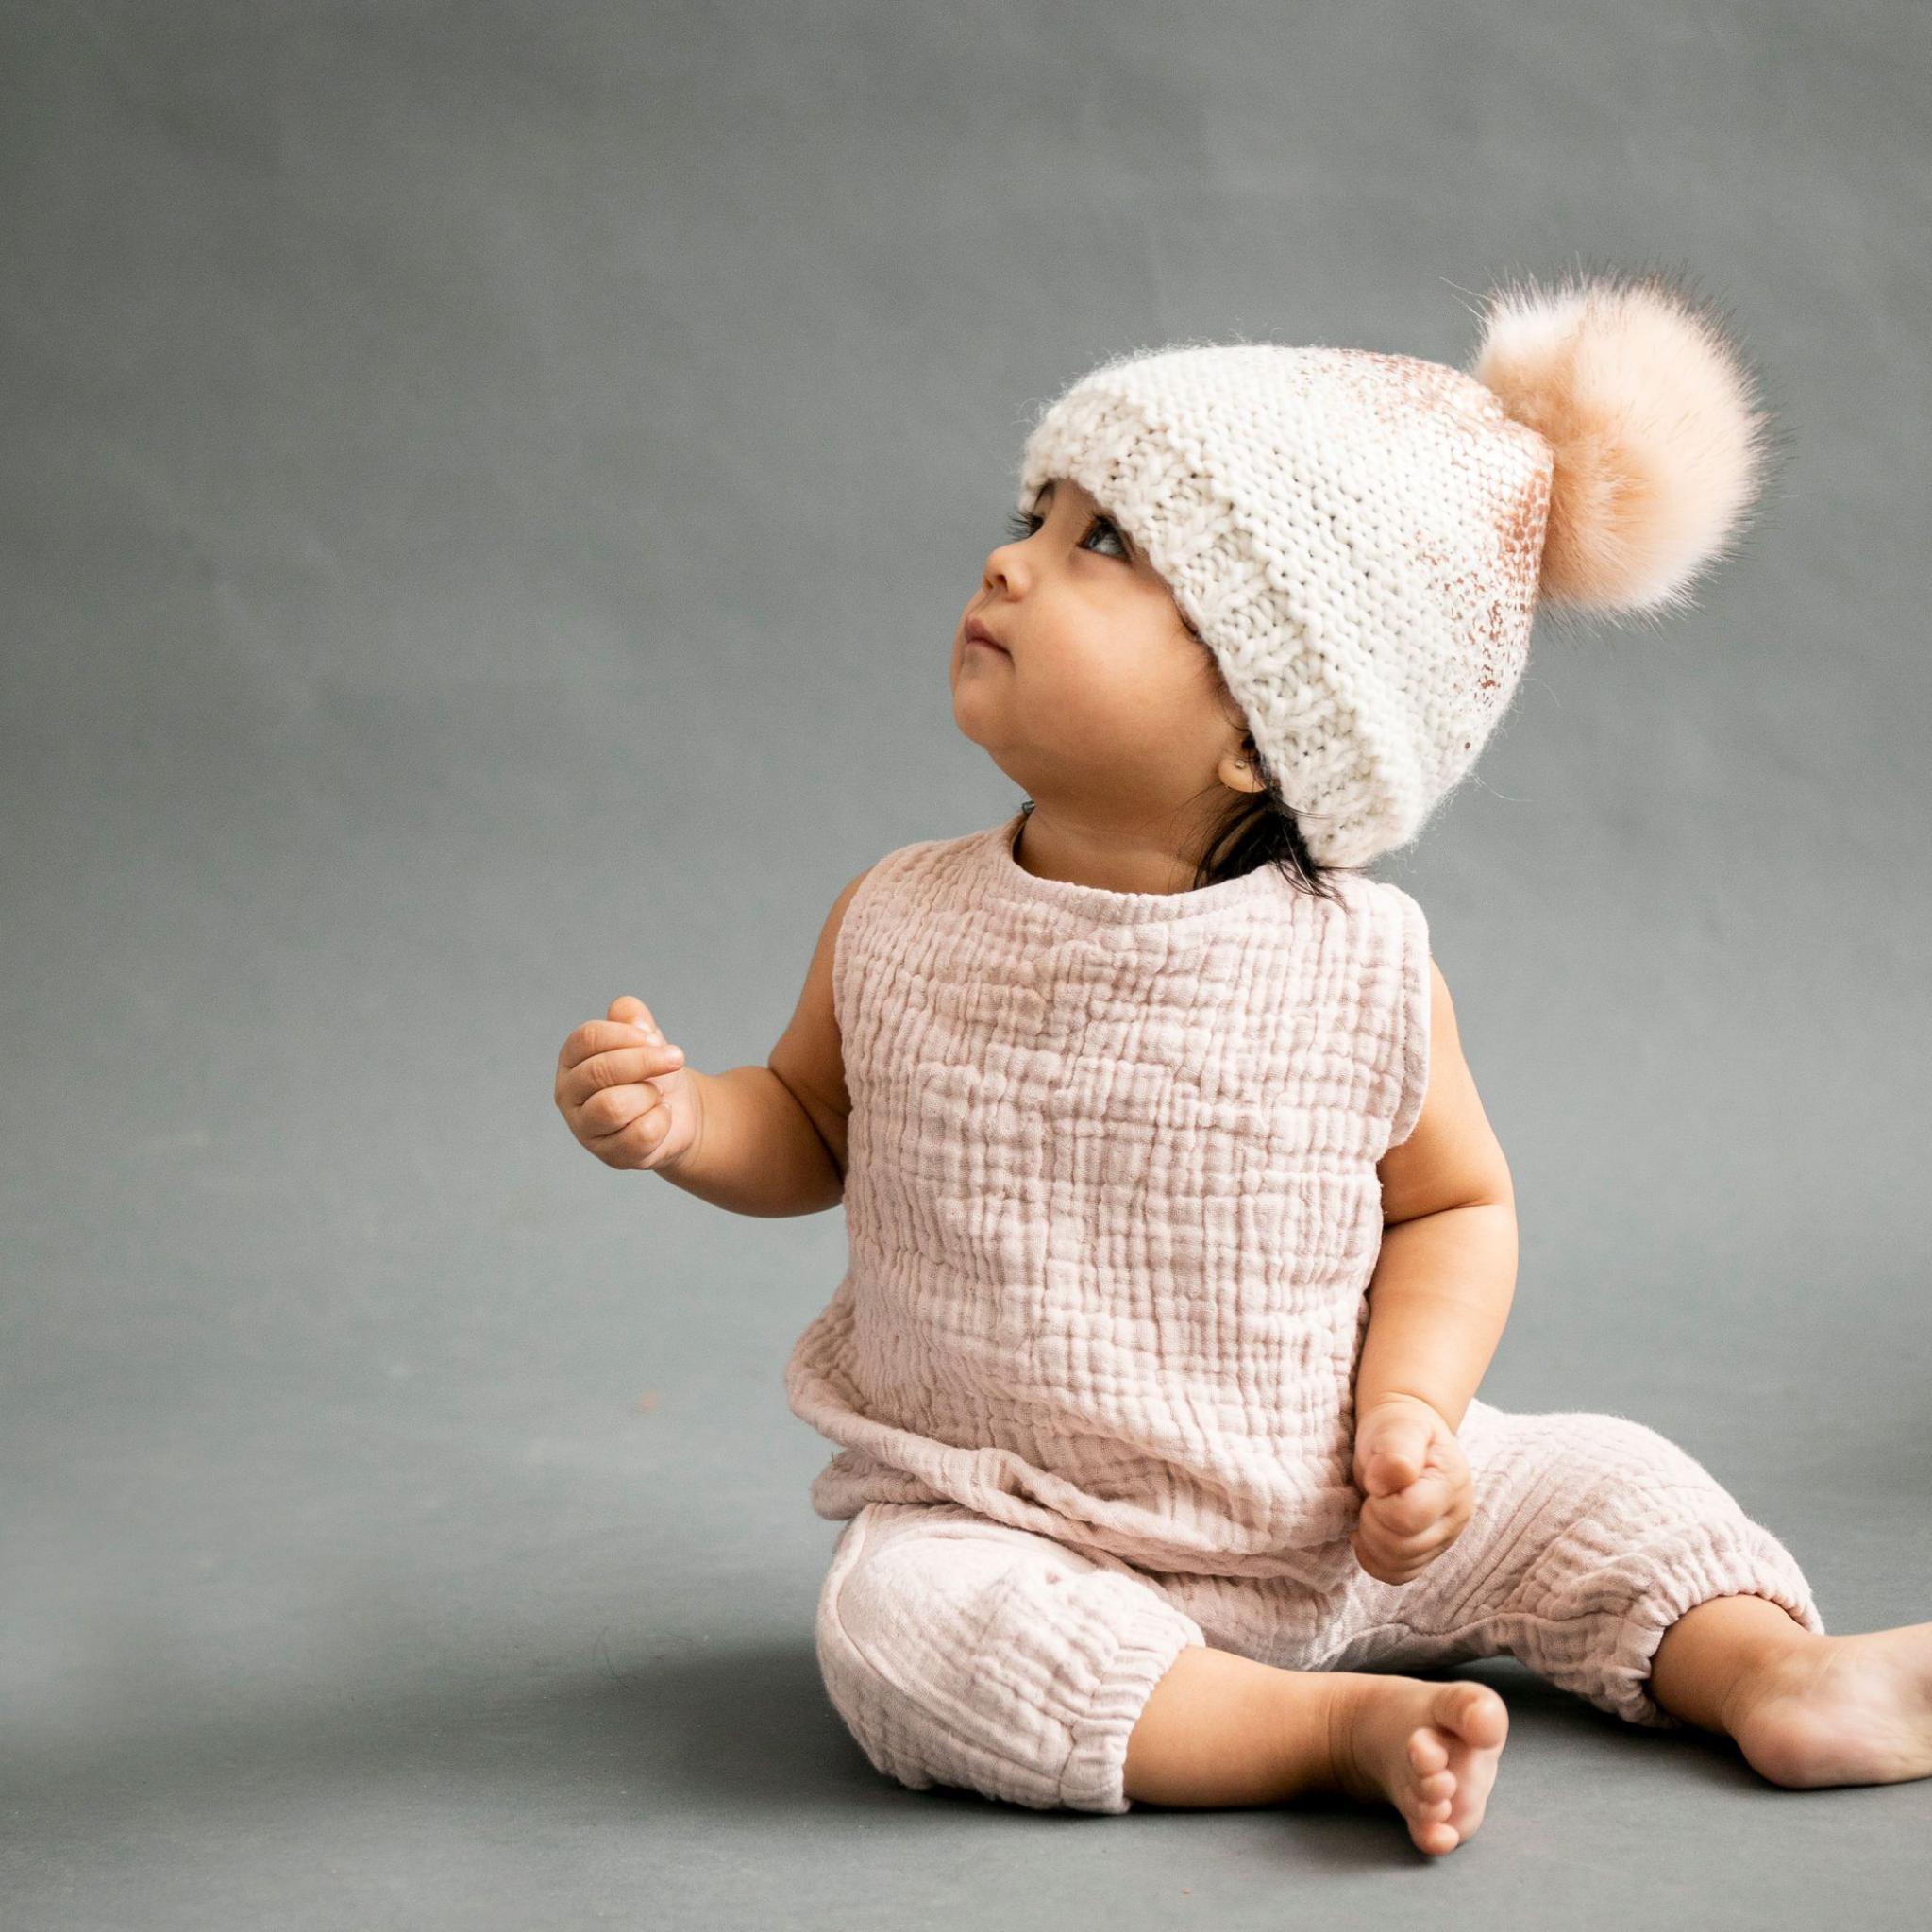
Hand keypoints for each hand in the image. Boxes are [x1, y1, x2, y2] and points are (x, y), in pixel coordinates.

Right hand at [554, 995, 700, 1172]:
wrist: (677, 1111)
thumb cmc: (653, 1071)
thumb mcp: (645, 1037)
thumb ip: (633, 1017)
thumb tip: (631, 1016)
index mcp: (571, 1060)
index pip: (586, 1038)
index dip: (625, 1035)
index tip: (655, 1038)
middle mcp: (569, 1095)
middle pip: (599, 1071)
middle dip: (645, 1061)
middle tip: (676, 1058)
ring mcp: (586, 1129)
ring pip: (613, 1106)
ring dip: (649, 1095)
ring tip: (659, 1093)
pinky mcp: (610, 1155)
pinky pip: (638, 1134)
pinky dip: (661, 1120)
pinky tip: (663, 1115)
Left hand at [1349, 1394, 1474, 1585]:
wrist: (1405, 1433)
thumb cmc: (1398, 1427)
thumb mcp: (1396, 1426)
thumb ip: (1395, 1450)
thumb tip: (1384, 1482)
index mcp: (1452, 1481)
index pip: (1409, 1517)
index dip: (1380, 1506)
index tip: (1373, 1484)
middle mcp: (1456, 1516)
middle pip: (1403, 1547)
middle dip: (1372, 1523)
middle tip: (1368, 1497)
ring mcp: (1445, 1538)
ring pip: (1400, 1566)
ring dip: (1371, 1542)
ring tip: (1369, 1510)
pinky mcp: (1428, 1553)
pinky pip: (1398, 1576)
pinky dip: (1375, 1560)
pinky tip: (1369, 1533)